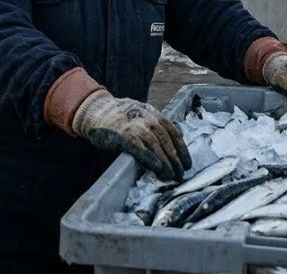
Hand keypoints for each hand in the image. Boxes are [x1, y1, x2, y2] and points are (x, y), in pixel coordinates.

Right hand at [72, 90, 190, 180]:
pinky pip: (140, 148)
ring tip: (171, 175)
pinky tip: (157, 167)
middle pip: (167, 141)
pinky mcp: (124, 135)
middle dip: (176, 159)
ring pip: (156, 145)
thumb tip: (174, 142)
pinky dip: (150, 157)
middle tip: (181, 173)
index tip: (187, 163)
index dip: (183, 150)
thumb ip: (157, 126)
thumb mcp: (144, 114)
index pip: (174, 133)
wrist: (99, 110)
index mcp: (155, 114)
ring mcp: (136, 126)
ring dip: (166, 162)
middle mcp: (148, 119)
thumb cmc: (122, 117)